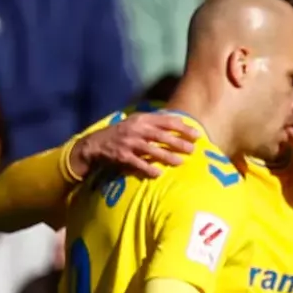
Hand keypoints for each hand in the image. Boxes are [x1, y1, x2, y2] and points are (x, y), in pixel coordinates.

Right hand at [72, 113, 200, 180]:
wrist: (96, 143)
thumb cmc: (122, 133)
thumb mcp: (137, 122)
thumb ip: (155, 123)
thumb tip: (177, 124)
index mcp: (142, 119)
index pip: (167, 121)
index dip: (183, 128)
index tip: (196, 135)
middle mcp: (136, 129)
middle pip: (161, 135)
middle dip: (178, 143)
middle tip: (192, 150)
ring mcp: (129, 142)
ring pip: (151, 150)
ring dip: (167, 156)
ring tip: (179, 162)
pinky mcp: (122, 155)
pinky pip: (138, 163)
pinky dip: (148, 168)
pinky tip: (158, 173)